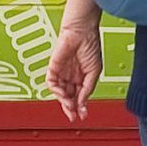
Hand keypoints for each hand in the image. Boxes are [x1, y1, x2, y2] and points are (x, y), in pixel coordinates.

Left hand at [45, 0, 105, 122]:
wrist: (82, 30)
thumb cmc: (91, 44)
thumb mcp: (95, 71)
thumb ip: (88, 88)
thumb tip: (83, 102)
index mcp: (82, 75)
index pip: (78, 95)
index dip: (80, 106)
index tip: (82, 115)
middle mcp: (71, 75)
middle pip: (68, 96)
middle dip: (70, 107)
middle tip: (73, 115)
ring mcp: (62, 71)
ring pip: (59, 92)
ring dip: (64, 101)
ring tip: (70, 106)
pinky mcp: (54, 66)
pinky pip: (52, 82)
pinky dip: (57, 90)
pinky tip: (63, 94)